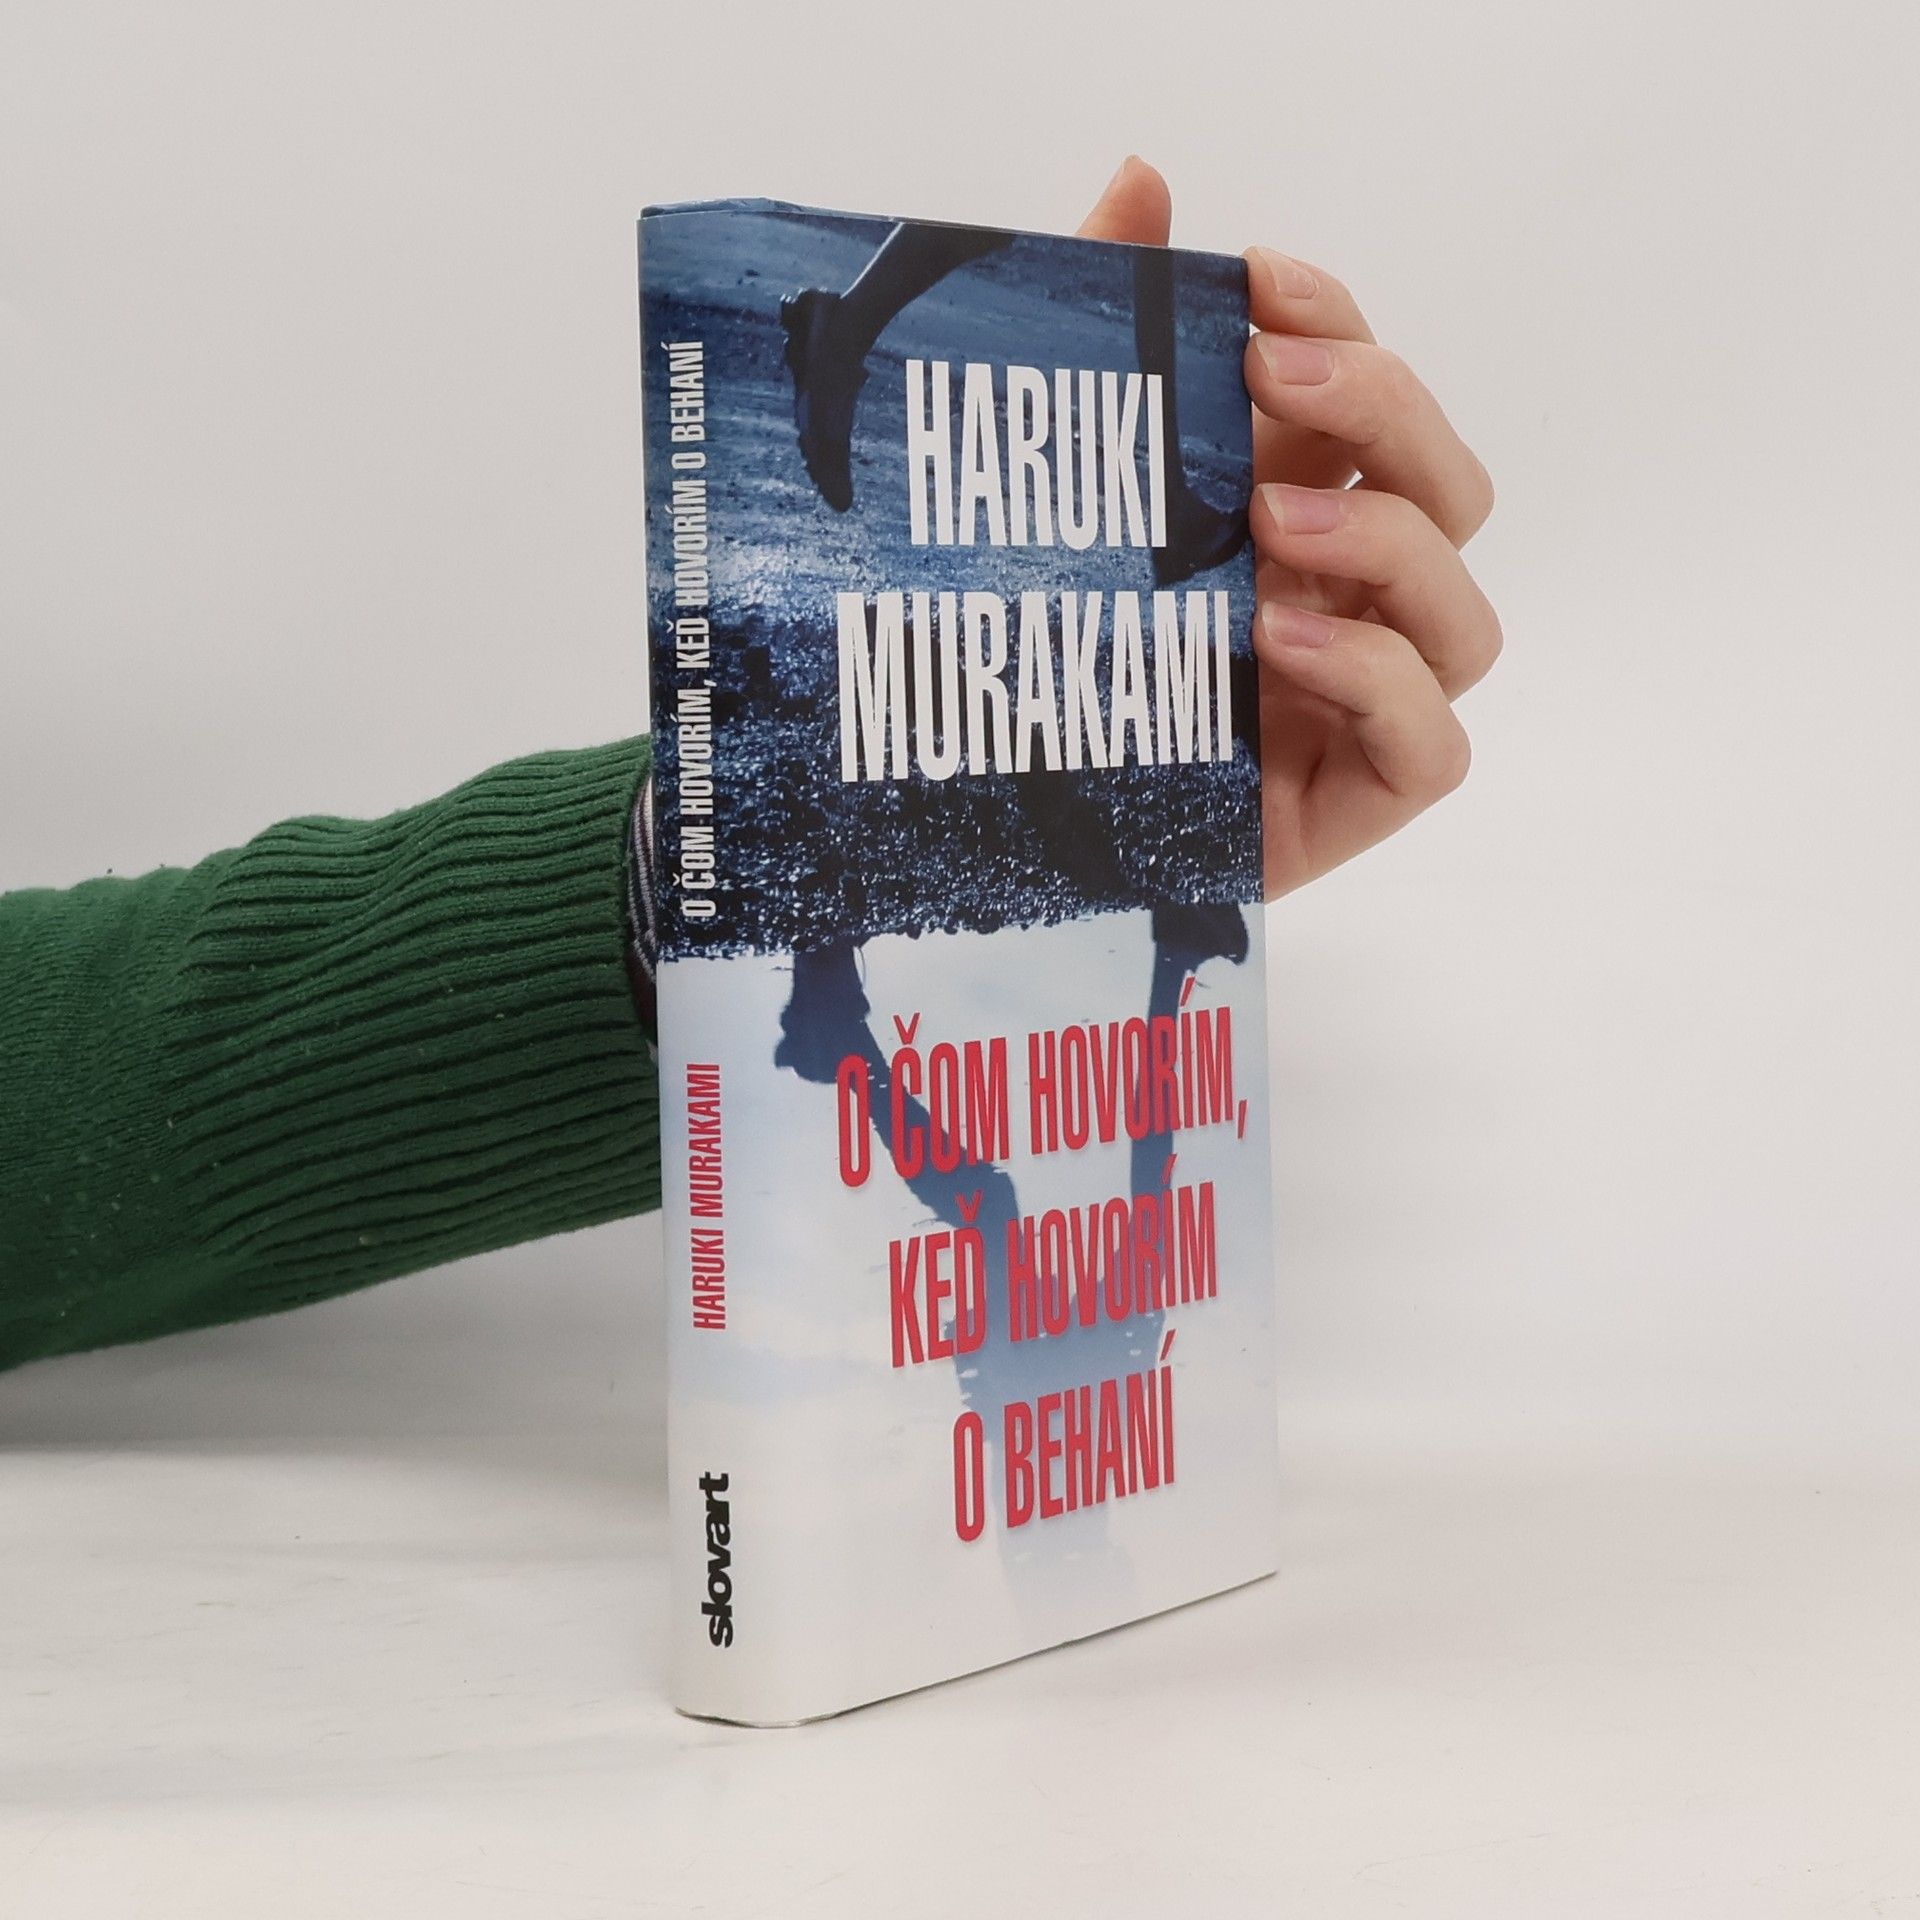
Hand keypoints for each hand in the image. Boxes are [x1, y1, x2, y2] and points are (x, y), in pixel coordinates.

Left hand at [1079, 158, 1499, 898]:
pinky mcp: (1351, 802)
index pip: (1371, 408)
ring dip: (1388, 549)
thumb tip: (1141, 176)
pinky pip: (1435, 744)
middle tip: (1273, 382)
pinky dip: (1378, 683)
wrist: (976, 824)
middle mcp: (1342, 607)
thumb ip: (1101, 340)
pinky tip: (1285, 642)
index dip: (1344, 327)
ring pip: (1465, 619)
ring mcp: (1358, 708)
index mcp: (1288, 519)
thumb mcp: (1048, 492)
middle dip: (1384, 414)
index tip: (1258, 281)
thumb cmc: (1026, 658)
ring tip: (1267, 530)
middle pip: (1448, 490)